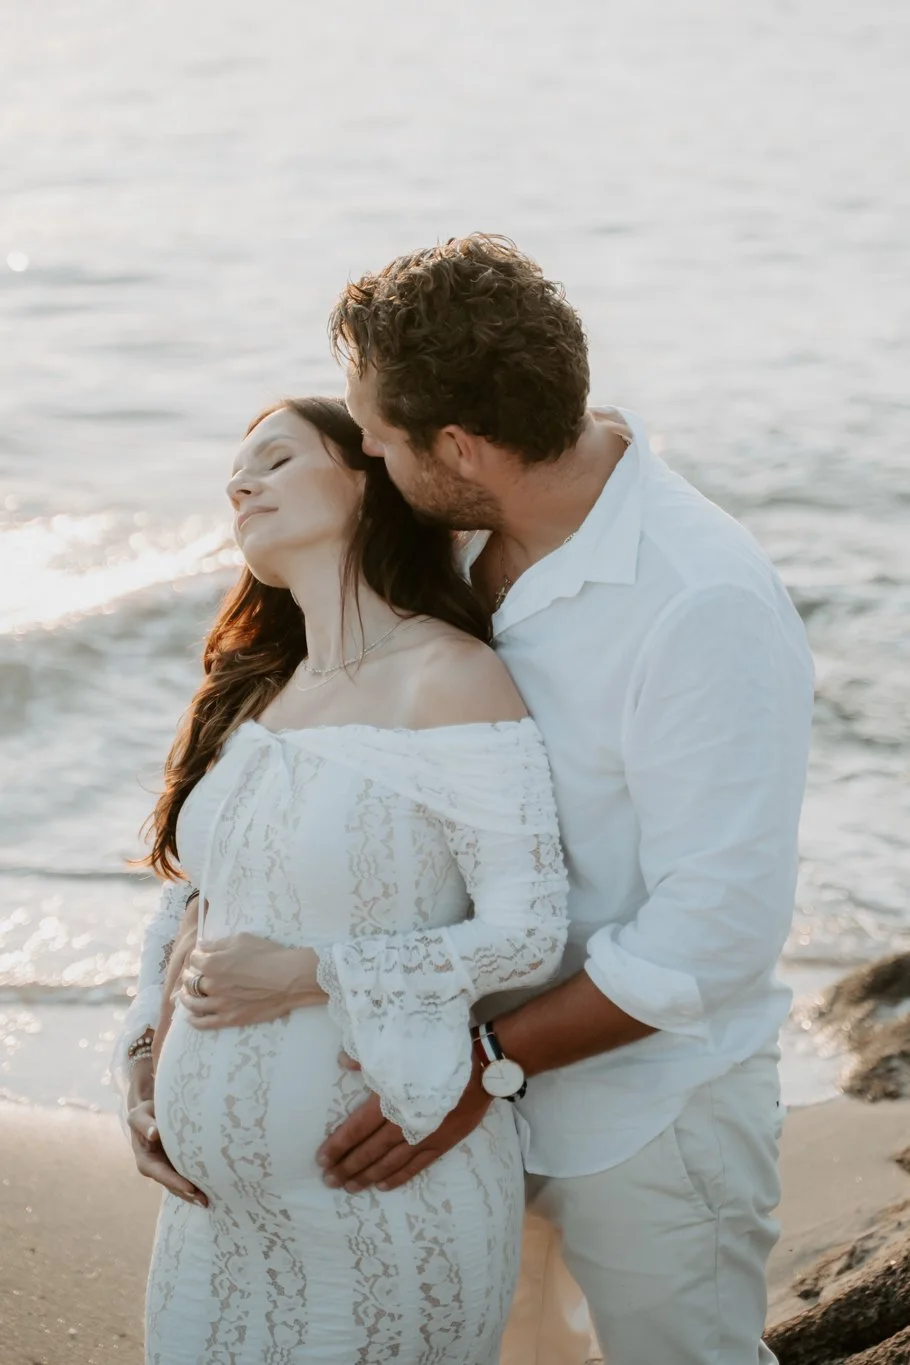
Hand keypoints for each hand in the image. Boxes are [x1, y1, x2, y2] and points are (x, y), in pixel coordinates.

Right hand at [126, 1093, 207, 1206]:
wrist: (149, 1114)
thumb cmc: (144, 1114)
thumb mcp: (138, 1116)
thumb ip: (144, 1124)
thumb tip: (154, 1133)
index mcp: (146, 1161)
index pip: (161, 1174)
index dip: (175, 1182)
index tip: (190, 1188)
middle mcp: (157, 1169)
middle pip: (173, 1185)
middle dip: (188, 1193)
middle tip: (206, 1200)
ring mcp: (168, 1169)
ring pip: (181, 1185)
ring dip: (194, 1193)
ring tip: (212, 1199)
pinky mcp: (177, 1165)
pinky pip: (186, 1176)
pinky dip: (197, 1183)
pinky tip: (211, 1187)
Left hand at [179, 934, 325, 1028]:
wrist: (289, 979)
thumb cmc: (268, 955)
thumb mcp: (242, 940)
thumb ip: (217, 944)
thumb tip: (201, 946)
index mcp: (212, 964)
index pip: (194, 959)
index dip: (197, 956)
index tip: (201, 956)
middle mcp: (211, 985)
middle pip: (190, 981)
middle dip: (189, 975)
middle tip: (193, 974)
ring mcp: (219, 1004)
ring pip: (192, 1003)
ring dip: (185, 997)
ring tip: (185, 994)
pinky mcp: (229, 1019)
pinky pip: (204, 1023)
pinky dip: (194, 1020)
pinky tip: (190, 1017)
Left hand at [316, 1056, 491, 1192]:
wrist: (483, 1067)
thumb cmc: (440, 1054)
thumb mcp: (402, 1050)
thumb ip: (368, 1059)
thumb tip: (341, 1062)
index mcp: (391, 1100)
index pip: (357, 1128)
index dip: (338, 1145)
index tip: (321, 1159)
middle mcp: (404, 1124)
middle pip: (369, 1150)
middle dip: (348, 1166)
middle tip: (329, 1180)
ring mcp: (424, 1137)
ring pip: (389, 1163)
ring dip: (367, 1177)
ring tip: (349, 1188)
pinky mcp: (441, 1144)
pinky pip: (415, 1167)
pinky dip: (397, 1178)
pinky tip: (382, 1186)